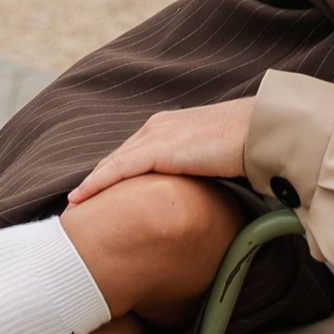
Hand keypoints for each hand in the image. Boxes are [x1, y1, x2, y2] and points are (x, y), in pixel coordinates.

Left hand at [67, 97, 262, 201]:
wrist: (261, 131)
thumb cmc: (248, 146)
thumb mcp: (215, 159)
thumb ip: (199, 171)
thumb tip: (197, 198)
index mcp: (169, 126)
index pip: (132, 154)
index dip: (111, 174)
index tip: (94, 194)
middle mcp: (157, 126)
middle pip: (117, 158)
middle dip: (96, 181)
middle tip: (75, 205)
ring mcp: (156, 135)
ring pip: (112, 164)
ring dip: (90, 185)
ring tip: (72, 207)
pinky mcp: (158, 149)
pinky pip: (117, 170)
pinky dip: (96, 185)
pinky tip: (79, 199)